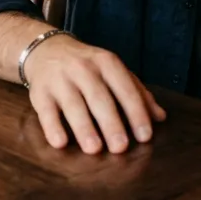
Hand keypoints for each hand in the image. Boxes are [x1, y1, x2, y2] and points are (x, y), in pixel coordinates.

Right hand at [24, 33, 165, 153]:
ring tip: (94, 149)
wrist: (48, 50)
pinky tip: (60, 143)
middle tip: (121, 148)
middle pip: (100, 98)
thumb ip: (137, 92)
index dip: (136, 112)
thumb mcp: (114, 72)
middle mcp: (84, 68)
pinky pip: (46, 111)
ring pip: (73, 105)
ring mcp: (60, 79)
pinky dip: (53, 127)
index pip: (125, 88)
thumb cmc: (89, 66)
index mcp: (107, 62)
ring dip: (84, 127)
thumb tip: (161, 117)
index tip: (145, 136)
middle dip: (111, 123)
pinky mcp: (40, 92)